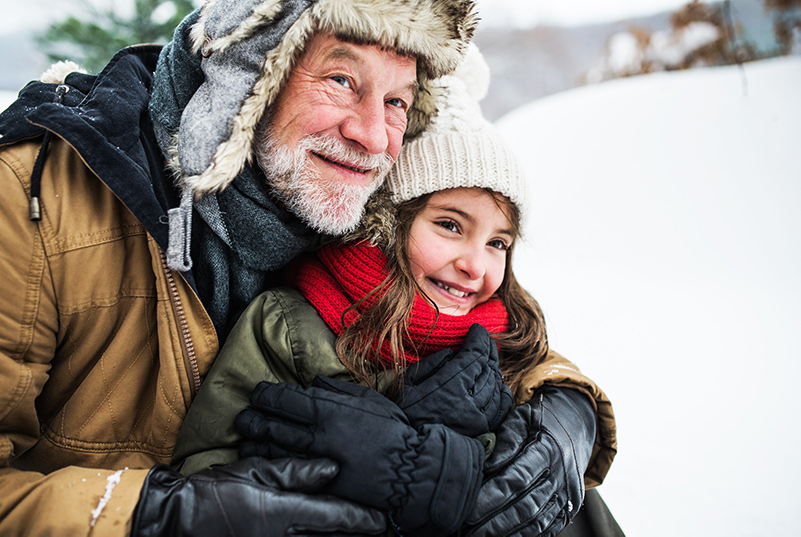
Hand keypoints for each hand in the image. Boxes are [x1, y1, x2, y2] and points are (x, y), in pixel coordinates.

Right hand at [130, 457, 385, 535]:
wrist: (177, 519)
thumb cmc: (214, 491)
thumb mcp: (254, 472)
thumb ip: (295, 472)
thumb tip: (332, 468)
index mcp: (285, 513)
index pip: (334, 516)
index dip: (362, 519)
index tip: (384, 520)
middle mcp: (284, 535)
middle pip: (331, 535)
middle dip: (356, 531)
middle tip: (381, 527)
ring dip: (337, 534)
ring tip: (360, 530)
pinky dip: (313, 536)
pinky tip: (322, 531)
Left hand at [236, 377, 483, 536]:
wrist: (411, 470)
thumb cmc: (394, 431)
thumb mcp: (369, 400)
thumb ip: (338, 390)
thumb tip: (313, 381)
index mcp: (330, 411)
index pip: (285, 399)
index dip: (266, 395)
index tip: (258, 393)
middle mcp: (318, 435)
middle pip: (272, 424)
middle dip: (253, 418)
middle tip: (243, 416)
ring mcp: (316, 462)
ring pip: (273, 450)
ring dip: (255, 441)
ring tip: (245, 437)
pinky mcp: (319, 484)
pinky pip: (286, 473)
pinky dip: (269, 464)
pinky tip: (260, 461)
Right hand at [397, 324, 513, 436]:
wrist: (408, 454)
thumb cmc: (403, 416)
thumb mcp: (408, 384)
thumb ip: (431, 365)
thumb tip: (451, 353)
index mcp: (449, 386)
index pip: (475, 355)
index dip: (479, 338)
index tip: (477, 329)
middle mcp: (468, 401)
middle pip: (488, 367)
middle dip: (487, 350)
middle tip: (483, 340)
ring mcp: (478, 417)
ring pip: (496, 384)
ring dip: (494, 368)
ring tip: (487, 359)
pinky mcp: (482, 430)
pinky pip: (502, 406)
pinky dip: (502, 392)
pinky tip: (497, 384)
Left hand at [461, 386, 595, 536]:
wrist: (579, 424)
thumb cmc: (541, 419)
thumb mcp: (523, 416)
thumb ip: (506, 439)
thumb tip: (488, 464)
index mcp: (549, 449)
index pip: (516, 479)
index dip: (492, 497)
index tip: (468, 511)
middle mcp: (563, 474)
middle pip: (526, 506)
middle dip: (495, 523)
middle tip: (468, 531)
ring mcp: (569, 494)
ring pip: (537, 522)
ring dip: (508, 533)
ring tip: (480, 536)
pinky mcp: (571, 507)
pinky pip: (549, 528)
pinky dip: (526, 536)